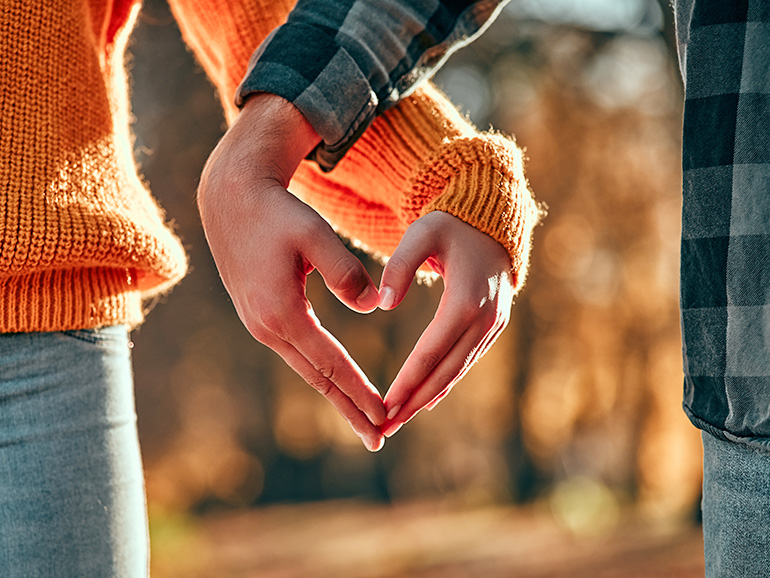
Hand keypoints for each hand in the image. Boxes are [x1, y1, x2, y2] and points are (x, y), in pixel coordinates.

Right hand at [198, 93, 385, 450]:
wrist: (231, 199)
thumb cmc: (277, 213)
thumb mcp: (315, 235)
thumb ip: (345, 271)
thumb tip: (372, 306)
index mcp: (282, 312)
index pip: (330, 363)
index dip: (359, 391)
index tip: (385, 415)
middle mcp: (266, 327)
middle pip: (317, 379)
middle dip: (349, 410)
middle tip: (378, 440)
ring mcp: (260, 325)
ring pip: (307, 370)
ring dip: (336, 396)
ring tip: (364, 420)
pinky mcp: (261, 317)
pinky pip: (298, 354)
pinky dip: (322, 373)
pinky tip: (336, 383)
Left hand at [379, 211, 514, 436]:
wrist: (491, 221)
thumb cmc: (450, 224)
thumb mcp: (421, 233)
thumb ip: (398, 266)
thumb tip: (382, 304)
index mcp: (466, 300)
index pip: (431, 351)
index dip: (408, 381)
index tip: (385, 405)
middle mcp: (485, 318)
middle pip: (446, 371)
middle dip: (414, 402)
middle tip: (385, 427)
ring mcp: (493, 325)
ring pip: (458, 370)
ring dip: (428, 398)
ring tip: (398, 420)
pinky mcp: (494, 326)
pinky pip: (466, 361)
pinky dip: (446, 382)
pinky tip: (426, 400)